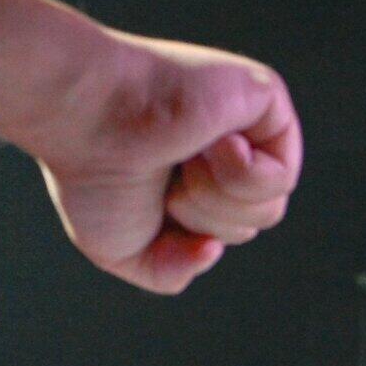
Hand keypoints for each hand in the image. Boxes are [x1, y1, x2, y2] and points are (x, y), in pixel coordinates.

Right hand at [4, 31, 300, 294]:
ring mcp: (247, 120)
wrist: (84, 115)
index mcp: (196, 172)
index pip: (226, 232)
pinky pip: (282, 177)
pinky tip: (210, 140)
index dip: (188, 235)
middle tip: (164, 176)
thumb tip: (213, 250)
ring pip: (269, 209)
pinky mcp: (266, 95)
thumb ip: (169, 270)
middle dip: (202, 219)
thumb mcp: (121, 250)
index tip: (150, 200)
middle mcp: (225, 144)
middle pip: (251, 225)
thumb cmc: (91, 171)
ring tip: (181, 157)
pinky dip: (239, 176)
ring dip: (213, 199)